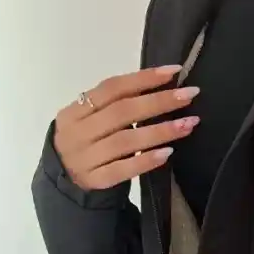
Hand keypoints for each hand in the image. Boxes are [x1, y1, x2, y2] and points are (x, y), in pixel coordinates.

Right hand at [54, 65, 200, 190]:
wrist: (65, 182)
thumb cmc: (88, 142)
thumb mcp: (91, 119)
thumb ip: (116, 104)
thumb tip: (163, 86)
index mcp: (75, 111)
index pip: (111, 88)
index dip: (143, 78)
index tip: (174, 72)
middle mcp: (77, 132)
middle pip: (121, 112)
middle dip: (158, 102)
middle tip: (189, 95)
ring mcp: (84, 158)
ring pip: (125, 141)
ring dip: (160, 131)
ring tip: (188, 124)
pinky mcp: (95, 181)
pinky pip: (122, 170)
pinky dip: (145, 161)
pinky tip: (168, 152)